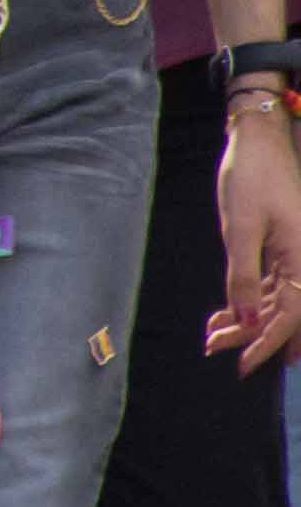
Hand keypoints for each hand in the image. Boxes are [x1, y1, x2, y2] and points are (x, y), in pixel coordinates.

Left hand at [219, 95, 300, 370]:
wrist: (258, 141)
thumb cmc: (251, 178)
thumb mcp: (241, 230)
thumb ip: (244, 277)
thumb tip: (247, 321)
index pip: (289, 316)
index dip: (265, 343)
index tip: (240, 365)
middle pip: (284, 312)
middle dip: (250, 335)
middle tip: (215, 350)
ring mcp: (295, 255)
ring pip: (275, 301)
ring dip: (246, 319)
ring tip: (212, 334)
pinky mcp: (282, 247)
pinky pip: (269, 284)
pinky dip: (247, 299)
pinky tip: (223, 313)